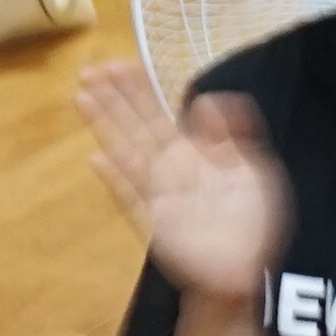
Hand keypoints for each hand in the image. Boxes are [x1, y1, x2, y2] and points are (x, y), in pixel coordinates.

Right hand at [83, 66, 292, 306]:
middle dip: (114, 98)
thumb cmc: (251, 225)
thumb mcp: (253, 171)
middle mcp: (170, 170)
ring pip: (128, 151)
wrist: (245, 272)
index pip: (160, 114)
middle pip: (137, 126)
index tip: (123, 64)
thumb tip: (206, 100)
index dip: (141, 90)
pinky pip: (132, 198)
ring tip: (82, 97)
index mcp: (192, 154)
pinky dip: (116, 180)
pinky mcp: (156, 222)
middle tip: (90, 69)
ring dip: (105, 126)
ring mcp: (159, 195)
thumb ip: (233, 134)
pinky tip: (97, 160)